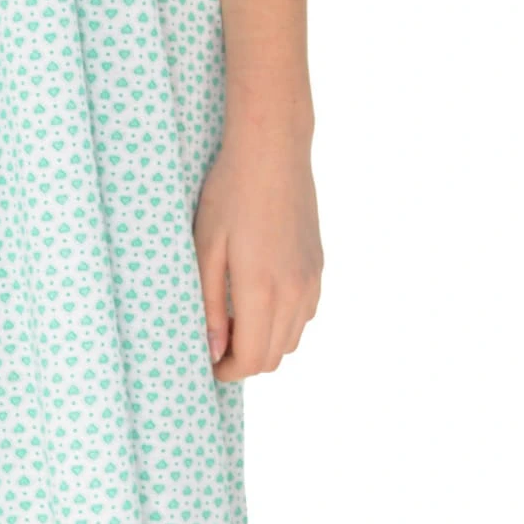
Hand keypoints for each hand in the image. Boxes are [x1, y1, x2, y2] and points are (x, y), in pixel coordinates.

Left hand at [193, 126, 322, 381]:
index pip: (251, 358)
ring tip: (235, 321)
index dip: (226, 371)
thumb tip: (215, 350)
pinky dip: (283, 323)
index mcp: (262, 288)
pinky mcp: (318, 267)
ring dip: (264, 343)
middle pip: (273, 357)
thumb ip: (210, 304)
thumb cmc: (229, 194)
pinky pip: (304, 315)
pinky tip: (259, 300)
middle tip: (215, 345)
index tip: (206, 363)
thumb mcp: (206, 248)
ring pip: (292, 339)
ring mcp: (311, 280)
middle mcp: (295, 291)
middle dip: (243, 362)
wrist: (273, 151)